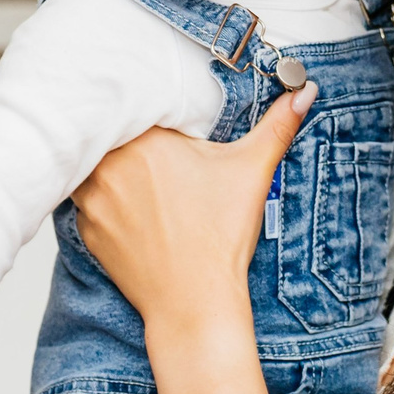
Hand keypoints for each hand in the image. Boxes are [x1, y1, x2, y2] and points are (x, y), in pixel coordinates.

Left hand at [71, 83, 315, 338]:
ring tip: (143, 181)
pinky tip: (135, 212)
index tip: (167, 125)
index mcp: (143, 139)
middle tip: (159, 155)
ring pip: (93, 166)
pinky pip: (89, 202)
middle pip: (111, 135)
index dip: (151, 113)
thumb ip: (277, 124)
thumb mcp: (252, 170)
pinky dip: (106, 202)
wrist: (194, 302)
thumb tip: (305, 91)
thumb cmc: (221, 236)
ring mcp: (92, 200)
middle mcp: (107, 165)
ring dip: (111, 168)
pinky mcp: (87, 230)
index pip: (135, 106)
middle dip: (130, 139)